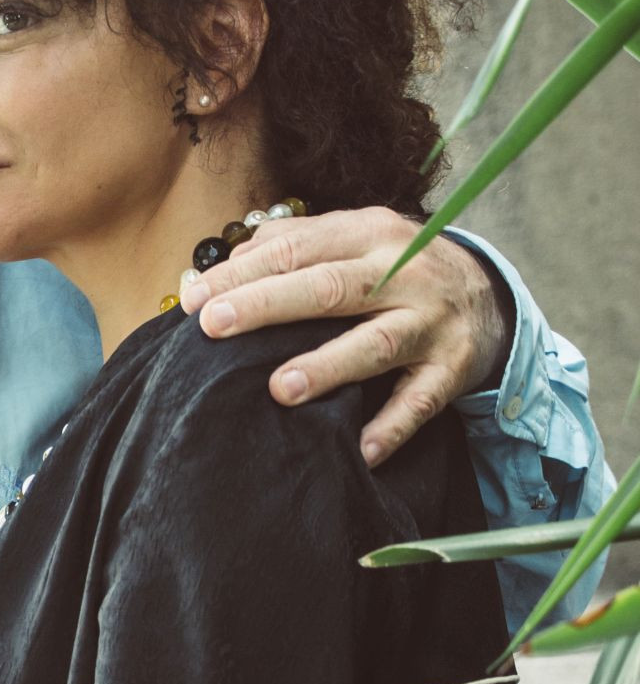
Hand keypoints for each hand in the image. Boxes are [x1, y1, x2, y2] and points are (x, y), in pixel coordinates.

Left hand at [181, 206, 511, 465]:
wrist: (487, 296)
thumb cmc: (397, 270)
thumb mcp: (357, 239)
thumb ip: (297, 245)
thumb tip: (229, 264)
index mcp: (369, 233)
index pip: (298, 249)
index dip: (243, 273)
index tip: (195, 299)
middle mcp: (402, 272)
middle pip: (328, 289)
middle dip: (267, 305)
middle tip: (215, 326)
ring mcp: (429, 322)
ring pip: (375, 344)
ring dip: (327, 367)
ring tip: (279, 388)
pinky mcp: (450, 369)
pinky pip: (419, 403)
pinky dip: (390, 428)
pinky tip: (360, 450)